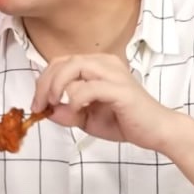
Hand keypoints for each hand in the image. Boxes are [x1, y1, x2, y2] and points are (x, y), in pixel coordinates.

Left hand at [31, 54, 176, 152]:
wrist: (156, 131)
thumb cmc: (125, 121)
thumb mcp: (86, 119)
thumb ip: (66, 113)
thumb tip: (47, 110)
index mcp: (97, 65)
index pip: (61, 63)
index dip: (43, 81)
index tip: (37, 103)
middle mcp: (105, 63)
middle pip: (63, 62)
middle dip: (45, 84)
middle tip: (40, 105)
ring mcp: (113, 74)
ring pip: (74, 66)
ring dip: (57, 86)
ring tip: (54, 104)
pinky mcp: (120, 89)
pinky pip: (90, 87)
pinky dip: (76, 98)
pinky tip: (76, 110)